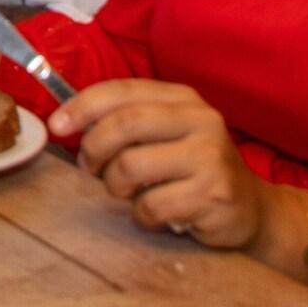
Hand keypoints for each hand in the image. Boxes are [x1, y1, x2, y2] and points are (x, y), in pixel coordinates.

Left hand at [51, 80, 267, 246]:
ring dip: (115, 186)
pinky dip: (142, 214)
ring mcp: (210, 158)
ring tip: (127, 192)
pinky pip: (151, 205)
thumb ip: (124, 121)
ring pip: (130, 167)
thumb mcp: (163, 134)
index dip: (81, 106)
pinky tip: (156, 213)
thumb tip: (65, 120)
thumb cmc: (190, 169)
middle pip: (123, 125)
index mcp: (182, 99)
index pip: (121, 91)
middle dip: (93, 149)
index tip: (56, 126)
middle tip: (90, 167)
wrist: (251, 209)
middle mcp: (201, 121)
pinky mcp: (214, 195)